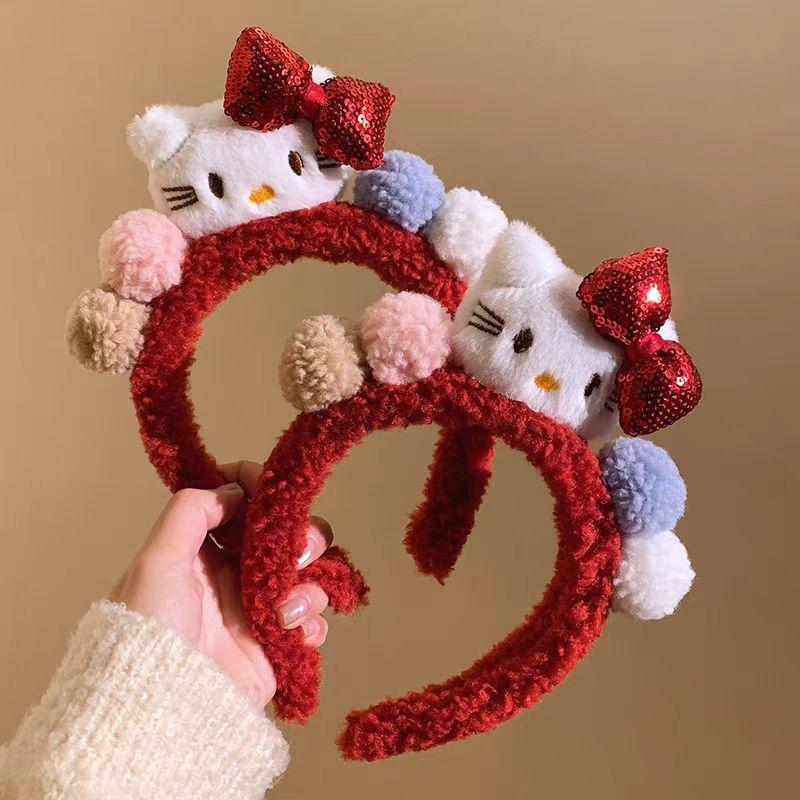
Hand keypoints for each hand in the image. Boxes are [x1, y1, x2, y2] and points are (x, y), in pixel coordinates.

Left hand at [109, 461, 331, 705]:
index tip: (276, 491)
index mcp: (203, 550)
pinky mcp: (276, 645)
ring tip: (284, 610)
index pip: (241, 503)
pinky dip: (313, 622)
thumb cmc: (148, 631)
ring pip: (308, 575)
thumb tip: (234, 489)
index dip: (262, 489)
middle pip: (288, 535)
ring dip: (309, 585)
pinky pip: (313, 621)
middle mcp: (234, 575)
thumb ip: (190, 512)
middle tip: (296, 552)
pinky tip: (292, 631)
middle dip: (302, 537)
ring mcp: (257, 610)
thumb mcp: (154, 560)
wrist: (160, 710)